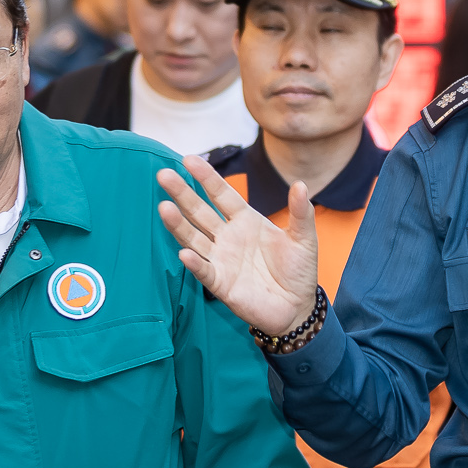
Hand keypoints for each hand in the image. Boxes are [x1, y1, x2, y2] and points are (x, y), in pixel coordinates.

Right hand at [158, 155, 317, 337]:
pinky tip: (184, 253)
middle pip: (200, 211)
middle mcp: (227, 236)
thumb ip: (300, 212)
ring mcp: (221, 259)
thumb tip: (300, 184)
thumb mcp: (304, 239)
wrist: (297, 308)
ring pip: (194, 238)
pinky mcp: (220, 283)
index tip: (188, 159)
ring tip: (163, 208)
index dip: (206, 177)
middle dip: (182, 194)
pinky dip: (194, 263)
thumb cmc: (298, 271)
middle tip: (163, 174)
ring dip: (178, 225)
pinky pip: (204, 271)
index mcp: (245, 220)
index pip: (221, 194)